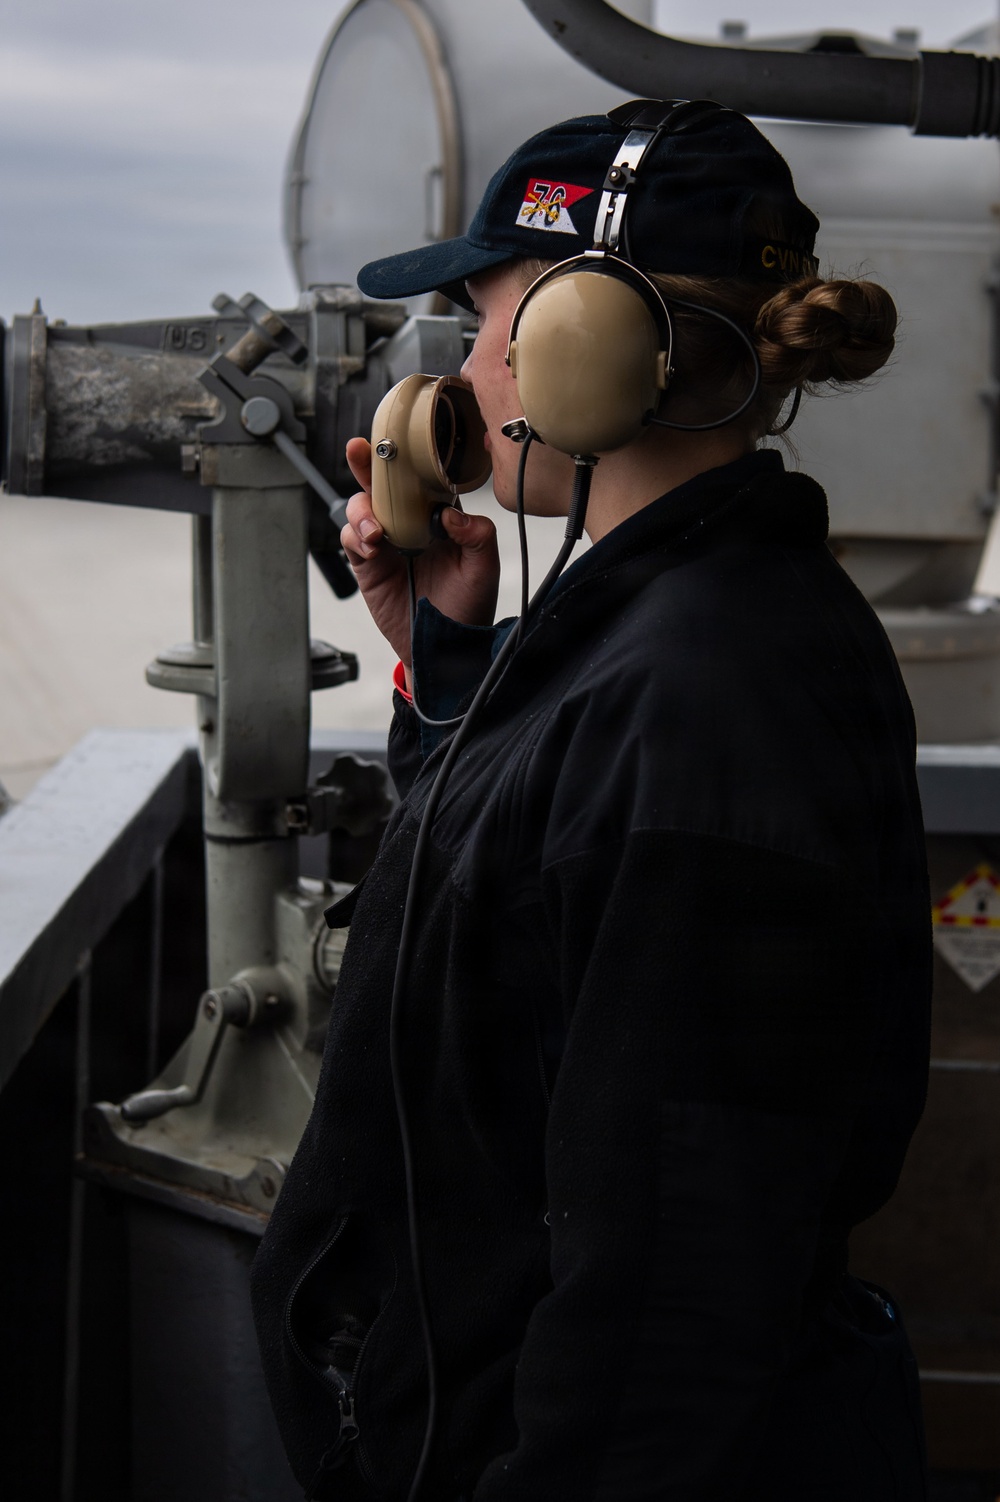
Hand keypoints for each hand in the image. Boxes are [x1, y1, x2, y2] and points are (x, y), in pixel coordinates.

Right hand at [341, 437, 500, 682]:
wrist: (446, 649)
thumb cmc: (468, 609)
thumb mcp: (484, 570)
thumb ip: (478, 535)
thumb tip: (450, 514)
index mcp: (439, 519)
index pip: (421, 480)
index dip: (408, 460)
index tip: (400, 443)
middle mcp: (410, 525)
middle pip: (384, 486)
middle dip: (368, 465)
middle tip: (358, 450)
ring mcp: (387, 544)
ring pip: (362, 509)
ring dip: (362, 511)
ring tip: (376, 532)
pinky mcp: (368, 566)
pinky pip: (352, 540)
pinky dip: (356, 537)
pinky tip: (373, 549)